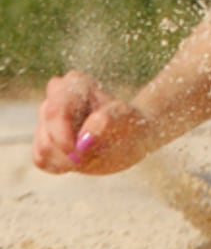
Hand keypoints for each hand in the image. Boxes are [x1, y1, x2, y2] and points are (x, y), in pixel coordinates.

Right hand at [31, 71, 152, 174]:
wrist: (132, 136)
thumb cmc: (130, 123)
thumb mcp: (128, 120)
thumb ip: (108, 122)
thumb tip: (85, 134)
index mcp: (77, 83)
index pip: (56, 110)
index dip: (63, 136)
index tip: (80, 152)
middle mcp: (57, 97)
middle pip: (46, 131)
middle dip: (67, 151)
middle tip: (89, 157)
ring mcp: (47, 117)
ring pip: (43, 147)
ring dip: (66, 160)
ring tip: (90, 155)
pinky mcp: (44, 138)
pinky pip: (41, 159)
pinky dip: (61, 165)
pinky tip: (78, 159)